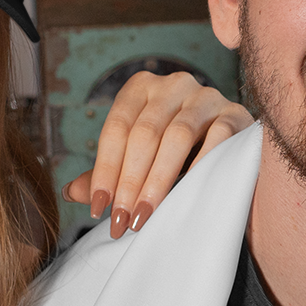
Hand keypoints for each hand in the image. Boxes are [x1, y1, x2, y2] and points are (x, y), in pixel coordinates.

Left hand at [63, 71, 252, 237]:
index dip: (104, 170)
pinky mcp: (236, 113)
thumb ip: (111, 173)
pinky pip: (217, 138)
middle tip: (121, 220)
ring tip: (145, 215)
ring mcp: (206, 96)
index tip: (98, 208)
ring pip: (177, 136)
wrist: (232, 147)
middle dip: (129, 182)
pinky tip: (186, 195)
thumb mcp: (141, 159)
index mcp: (142, 88)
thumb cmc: (179, 154)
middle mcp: (173, 84)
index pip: (116, 128)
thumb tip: (69, 192)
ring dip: (157, 181)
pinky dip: (200, 167)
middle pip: (144, 133)